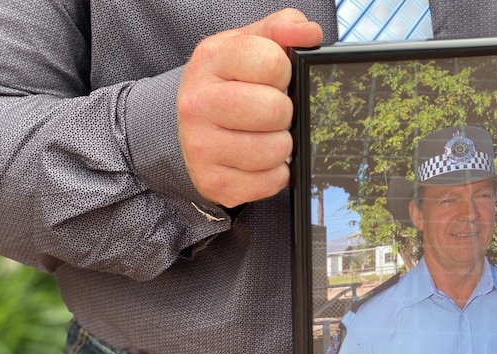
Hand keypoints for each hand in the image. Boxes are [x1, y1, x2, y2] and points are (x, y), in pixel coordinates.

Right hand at [177, 9, 322, 207]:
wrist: (187, 126)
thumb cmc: (228, 84)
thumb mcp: (248, 45)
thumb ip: (281, 29)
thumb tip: (309, 33)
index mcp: (211, 61)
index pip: (272, 62)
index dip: (284, 72)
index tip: (274, 79)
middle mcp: (198, 104)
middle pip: (275, 110)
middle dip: (285, 112)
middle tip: (272, 112)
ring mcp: (202, 147)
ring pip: (276, 150)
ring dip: (282, 145)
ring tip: (265, 135)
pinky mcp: (214, 182)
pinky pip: (271, 182)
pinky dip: (275, 173)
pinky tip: (259, 160)